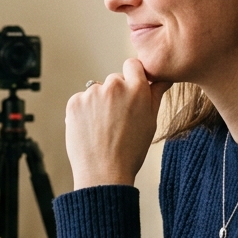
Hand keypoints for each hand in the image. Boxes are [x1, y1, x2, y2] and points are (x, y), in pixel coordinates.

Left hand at [66, 58, 170, 189]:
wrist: (104, 173)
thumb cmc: (131, 150)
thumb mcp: (151, 121)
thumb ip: (155, 94)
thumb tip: (163, 77)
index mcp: (137, 88)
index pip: (132, 65)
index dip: (132, 76)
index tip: (131, 89)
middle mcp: (114, 86)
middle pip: (114, 80)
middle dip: (116, 94)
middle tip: (117, 120)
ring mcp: (92, 93)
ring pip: (96, 91)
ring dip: (99, 103)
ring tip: (103, 128)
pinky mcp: (74, 102)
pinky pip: (81, 100)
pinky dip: (84, 111)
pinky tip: (90, 129)